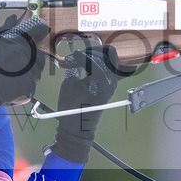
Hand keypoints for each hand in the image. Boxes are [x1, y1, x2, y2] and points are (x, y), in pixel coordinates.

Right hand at [49, 45, 130, 162]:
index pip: (94, 59)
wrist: (78, 128)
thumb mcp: (69, 84)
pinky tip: (86, 66)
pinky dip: (98, 62)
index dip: (79, 57)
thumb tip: (73, 57)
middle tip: (76, 57)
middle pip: (108, 55)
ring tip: (81, 60)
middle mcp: (112, 82)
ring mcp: (113, 83)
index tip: (67, 60)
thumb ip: (73, 67)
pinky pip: (109, 67)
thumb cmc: (72, 108)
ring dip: (96, 56)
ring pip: (111, 59)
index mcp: (103, 83)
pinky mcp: (110, 85)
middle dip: (90, 52)